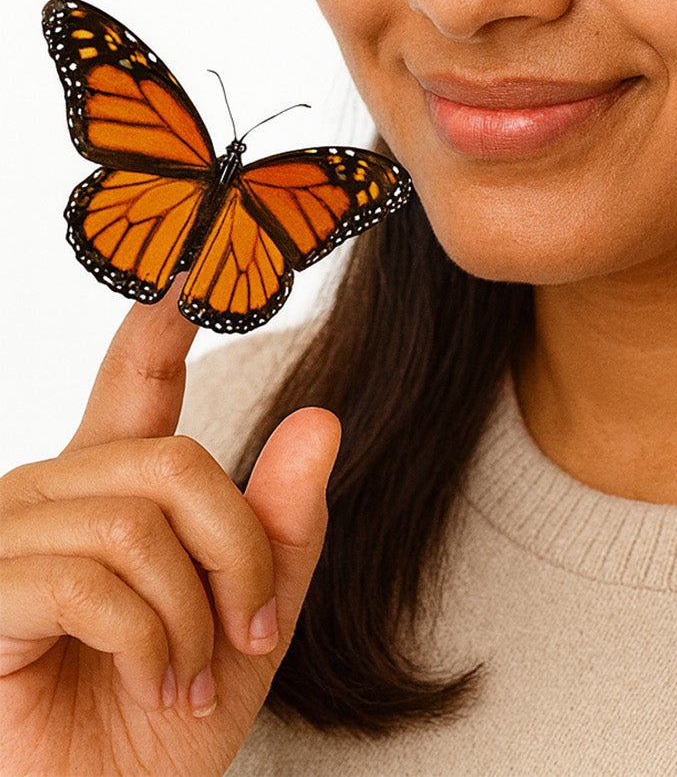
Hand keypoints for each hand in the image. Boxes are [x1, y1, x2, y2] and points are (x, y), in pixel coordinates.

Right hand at [0, 280, 338, 776]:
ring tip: (188, 677)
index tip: (186, 268)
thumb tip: (322, 421)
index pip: (135, 384)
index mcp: (112, 490)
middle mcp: (53, 496)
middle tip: (247, 638)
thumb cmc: (154, 731)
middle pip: (177, 465)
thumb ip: (281, 530)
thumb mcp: (246, 627)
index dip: (156, 325)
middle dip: (239, 556)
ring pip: (140, 522)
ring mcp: (10, 542)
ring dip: (193, 616)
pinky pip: (95, 582)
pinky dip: (150, 643)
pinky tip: (152, 682)